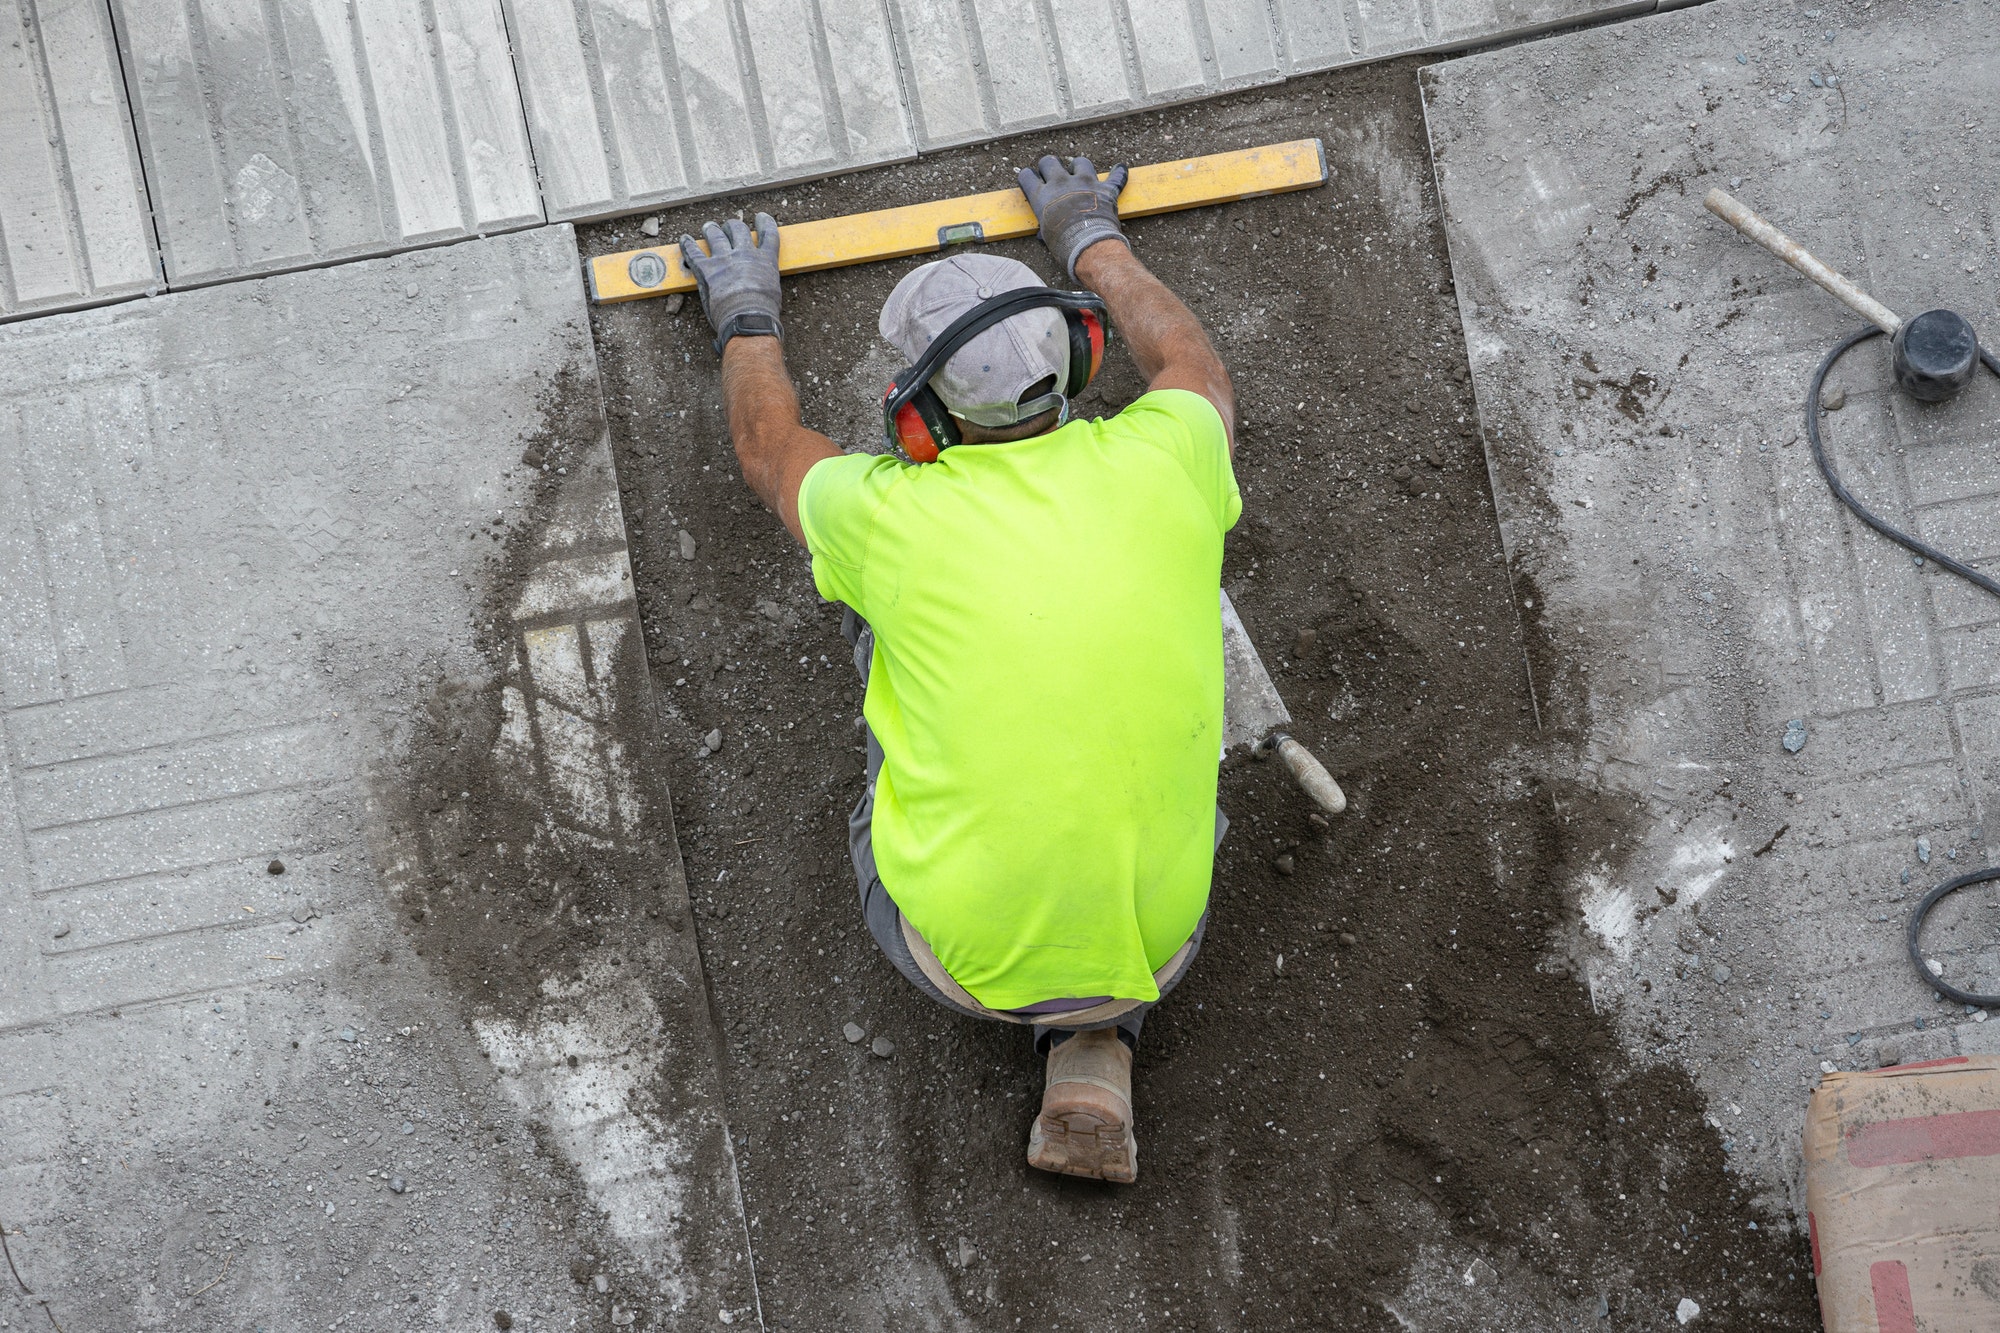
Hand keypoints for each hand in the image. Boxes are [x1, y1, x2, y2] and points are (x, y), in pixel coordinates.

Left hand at [678, 213, 781, 354]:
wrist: (748, 318)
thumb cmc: (763, 311)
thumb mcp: (773, 291)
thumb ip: (765, 279)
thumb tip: (761, 284)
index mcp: (765, 260)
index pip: (768, 234)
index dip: (765, 223)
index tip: (761, 217)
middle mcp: (744, 254)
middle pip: (738, 229)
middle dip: (733, 226)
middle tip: (729, 227)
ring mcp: (724, 260)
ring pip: (716, 235)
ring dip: (711, 229)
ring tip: (709, 227)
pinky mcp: (706, 270)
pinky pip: (694, 252)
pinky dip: (687, 245)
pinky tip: (684, 239)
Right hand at [1016, 155, 1128, 280]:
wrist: (1088, 246)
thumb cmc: (1063, 246)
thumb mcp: (1046, 235)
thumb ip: (1046, 224)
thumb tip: (1043, 233)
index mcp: (1042, 196)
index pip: (1026, 176)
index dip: (1028, 178)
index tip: (1032, 182)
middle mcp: (1060, 183)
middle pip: (1049, 162)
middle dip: (1049, 167)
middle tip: (1053, 176)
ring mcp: (1084, 183)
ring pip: (1080, 162)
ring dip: (1080, 167)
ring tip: (1080, 175)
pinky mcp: (1105, 189)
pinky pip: (1116, 177)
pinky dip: (1119, 174)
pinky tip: (1119, 169)